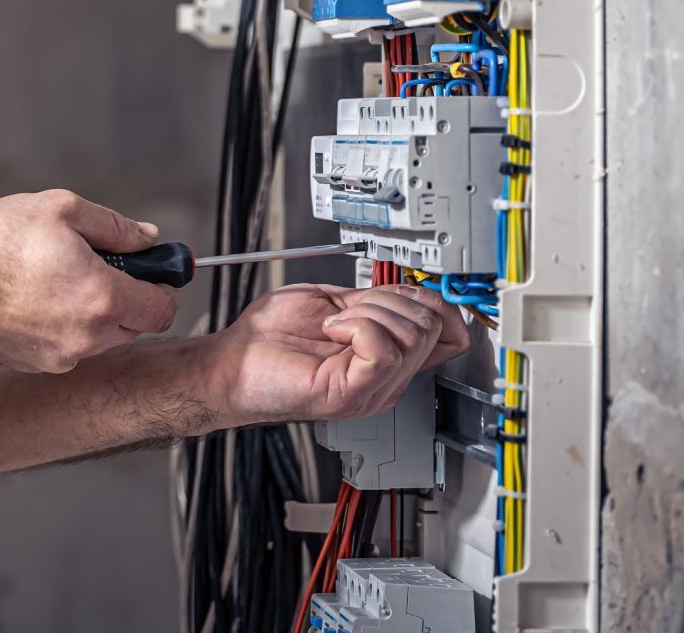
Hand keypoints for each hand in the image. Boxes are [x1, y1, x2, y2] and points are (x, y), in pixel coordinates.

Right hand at [0, 189, 180, 373]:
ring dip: (96, 312)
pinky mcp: (37, 364)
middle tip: (99, 265)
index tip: (152, 270)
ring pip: (102, 338)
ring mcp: (62, 356)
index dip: (164, 286)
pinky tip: (35, 298)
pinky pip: (69, 347)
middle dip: (129, 297)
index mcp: (101, 296)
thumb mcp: (59, 209)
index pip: (163, 308)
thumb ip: (114, 225)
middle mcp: (88, 336)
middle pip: (135, 325)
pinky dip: (65, 326)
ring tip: (58, 278)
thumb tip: (147, 237)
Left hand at [203, 283, 470, 424]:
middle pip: (431, 325)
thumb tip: (413, 291)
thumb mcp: (336, 305)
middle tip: (348, 310)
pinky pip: (383, 350)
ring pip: (411, 334)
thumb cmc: (270, 338)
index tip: (403, 292)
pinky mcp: (353, 393)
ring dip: (368, 311)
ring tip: (334, 323)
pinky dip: (357, 325)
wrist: (232, 360)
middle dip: (389, 300)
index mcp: (388, 356)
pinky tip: (331, 330)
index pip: (451, 334)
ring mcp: (374, 389)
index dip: (436, 303)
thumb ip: (377, 302)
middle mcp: (388, 378)